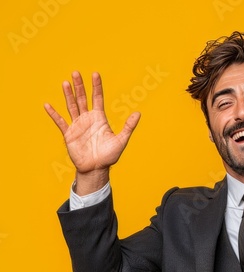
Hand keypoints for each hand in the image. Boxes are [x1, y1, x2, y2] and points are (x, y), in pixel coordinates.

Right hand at [44, 71, 139, 192]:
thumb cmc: (109, 156)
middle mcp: (87, 119)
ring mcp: (77, 125)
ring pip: (72, 106)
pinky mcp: (69, 134)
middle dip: (79, 86)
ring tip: (65, 83)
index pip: (97, 98)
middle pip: (82, 98)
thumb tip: (138, 114)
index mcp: (99, 118)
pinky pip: (60, 122)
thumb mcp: (121, 140)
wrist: (96, 168)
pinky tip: (47, 105)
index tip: (95, 74)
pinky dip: (54, 114)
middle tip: (76, 72)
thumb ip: (128, 127)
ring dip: (68, 95)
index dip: (97, 87)